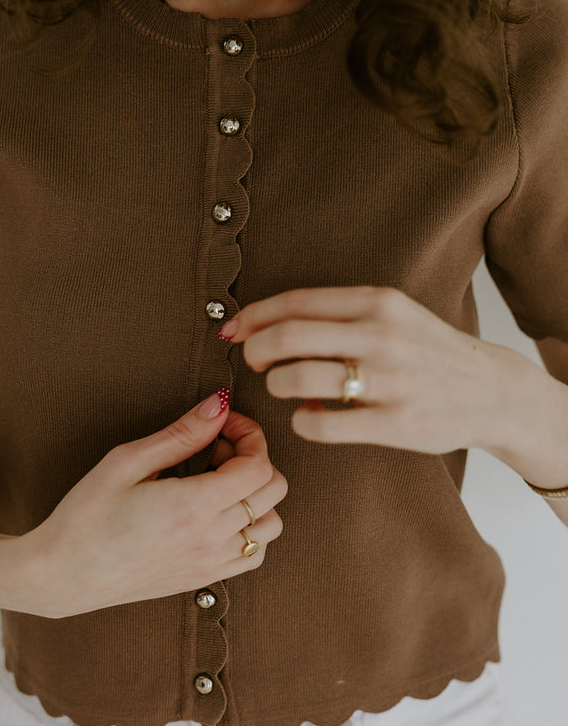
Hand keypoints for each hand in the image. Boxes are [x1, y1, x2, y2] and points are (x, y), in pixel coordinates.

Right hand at [20, 396, 285, 617]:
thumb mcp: (127, 461)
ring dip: (255, 496)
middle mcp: (212, 538)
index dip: (249, 435)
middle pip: (273, 490)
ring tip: (214, 483)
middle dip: (253, 458)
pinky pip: (255, 554)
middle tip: (213, 450)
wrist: (63, 575)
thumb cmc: (86, 516)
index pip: (259, 465)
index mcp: (194, 506)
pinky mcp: (204, 579)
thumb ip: (182, 433)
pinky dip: (250, 529)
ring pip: (271, 524)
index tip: (222, 424)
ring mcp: (212, 563)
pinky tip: (216, 514)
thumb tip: (221, 405)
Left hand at [223, 286, 524, 454]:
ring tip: (283, 388)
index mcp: (377, 302)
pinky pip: (321, 424)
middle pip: (288, 336)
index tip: (234, 330)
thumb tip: (267, 323)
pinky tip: (309, 416)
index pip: (296, 302)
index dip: (254, 316)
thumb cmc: (427, 351)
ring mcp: (389, 380)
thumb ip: (339, 314)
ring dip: (276, 385)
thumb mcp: (393, 314)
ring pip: (298, 378)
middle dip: (255, 350)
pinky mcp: (394, 423)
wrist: (491, 391)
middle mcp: (382, 335)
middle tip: (252, 362)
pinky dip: (302, 420)